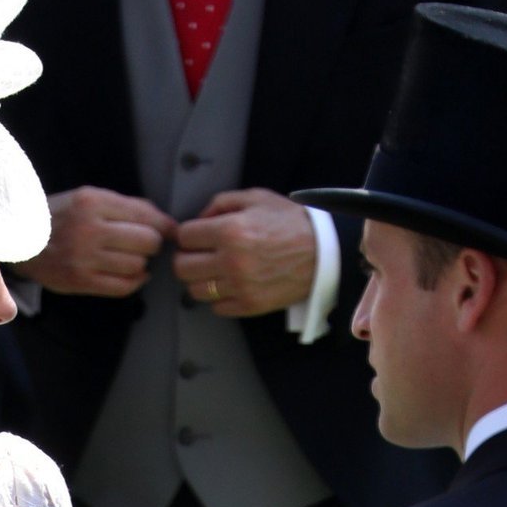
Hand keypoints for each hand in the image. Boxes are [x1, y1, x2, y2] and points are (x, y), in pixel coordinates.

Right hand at [12, 187, 175, 296]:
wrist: (19, 239)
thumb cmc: (59, 216)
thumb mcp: (88, 198)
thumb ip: (125, 206)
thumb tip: (165, 222)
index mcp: (92, 202)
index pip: (146, 216)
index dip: (165, 226)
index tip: (171, 231)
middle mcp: (89, 230)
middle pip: (147, 242)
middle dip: (152, 244)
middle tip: (146, 245)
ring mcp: (84, 258)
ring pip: (137, 265)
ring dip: (142, 263)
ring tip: (132, 258)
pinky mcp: (81, 281)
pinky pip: (123, 287)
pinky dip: (135, 282)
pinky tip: (132, 274)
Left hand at [172, 187, 315, 316]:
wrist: (324, 252)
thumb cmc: (290, 222)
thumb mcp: (256, 198)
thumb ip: (221, 203)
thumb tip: (198, 219)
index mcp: (230, 231)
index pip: (184, 237)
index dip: (188, 235)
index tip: (195, 236)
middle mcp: (231, 261)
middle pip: (182, 267)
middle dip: (186, 258)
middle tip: (198, 255)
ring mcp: (239, 287)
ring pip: (195, 290)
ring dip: (200, 280)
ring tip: (214, 271)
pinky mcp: (249, 305)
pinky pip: (216, 308)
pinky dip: (219, 298)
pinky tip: (230, 285)